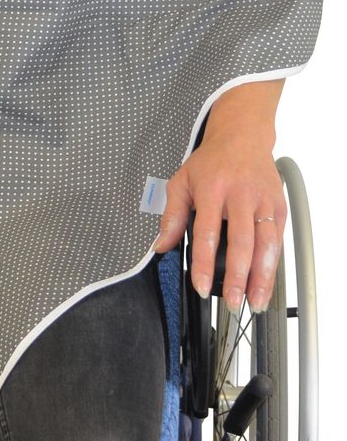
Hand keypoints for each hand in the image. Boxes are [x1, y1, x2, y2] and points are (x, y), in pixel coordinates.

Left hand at [153, 126, 286, 314]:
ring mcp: (263, 201)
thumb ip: (171, 216)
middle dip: (238, 277)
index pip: (206, 232)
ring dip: (262, 277)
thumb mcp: (181, 182)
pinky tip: (266, 281)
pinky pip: (278, 240)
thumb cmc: (210, 162)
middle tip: (233, 303)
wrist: (241, 137)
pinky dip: (274, 264)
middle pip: (241, 242)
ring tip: (254, 301)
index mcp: (212, 189)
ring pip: (267, 244)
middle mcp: (240, 196)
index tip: (202, 286)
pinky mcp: (279, 206)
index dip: (204, 263)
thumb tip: (160, 246)